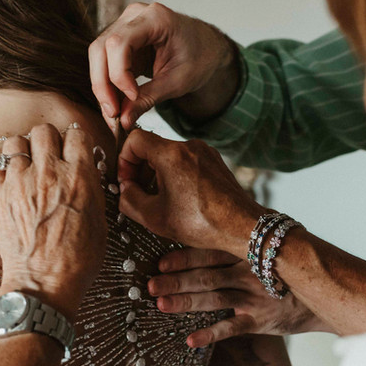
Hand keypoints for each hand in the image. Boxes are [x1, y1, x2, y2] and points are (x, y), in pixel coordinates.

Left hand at [0, 125, 107, 319]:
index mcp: (79, 177)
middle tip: (49, 155)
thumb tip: (86, 174)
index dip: (75, 142)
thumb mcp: (99, 222)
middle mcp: (48, 173)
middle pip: (44, 131)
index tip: (73, 150)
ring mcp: (19, 182)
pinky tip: (7, 180)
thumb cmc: (77, 260)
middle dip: (48, 140)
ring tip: (26, 166)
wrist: (44, 284)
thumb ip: (91, 190)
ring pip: (15, 141)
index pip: (76, 134)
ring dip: (22, 150)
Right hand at [89, 3, 237, 129]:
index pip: (119, 43)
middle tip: (113, 113)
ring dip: (102, 86)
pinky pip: (104, 61)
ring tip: (114, 113)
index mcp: (155, 18)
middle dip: (103, 84)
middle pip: (101, 48)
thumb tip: (123, 120)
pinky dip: (107, 83)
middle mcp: (135, 15)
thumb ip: (149, 99)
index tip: (132, 98)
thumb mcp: (178, 82)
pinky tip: (116, 103)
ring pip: (97, 55)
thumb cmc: (199, 57)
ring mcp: (125, 24)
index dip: (119, 74)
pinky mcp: (120, 39)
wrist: (206, 48)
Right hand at [117, 129, 263, 255]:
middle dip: (140, 170)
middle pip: (152, 147)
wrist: (241, 226)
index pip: (134, 139)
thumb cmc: (201, 222)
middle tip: (139, 194)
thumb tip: (125, 189)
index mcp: (171, 154)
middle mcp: (189, 146)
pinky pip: (186, 161)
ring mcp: (205, 152)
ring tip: (159, 200)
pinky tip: (179, 199)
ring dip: (158, 174)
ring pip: (169, 155)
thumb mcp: (153, 217)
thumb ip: (129, 200)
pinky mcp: (215, 161)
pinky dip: (176, 175)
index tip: (127, 182)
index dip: (124, 160)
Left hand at [149, 248, 323, 346]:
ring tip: (160, 304)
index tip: (160, 261)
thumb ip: (242, 234)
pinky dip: (211, 334)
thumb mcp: (269, 242)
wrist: (323, 294)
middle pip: (206, 276)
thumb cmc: (288, 266)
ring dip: (185, 302)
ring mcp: (254, 298)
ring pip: (214, 300)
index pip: (210, 251)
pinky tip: (190, 340)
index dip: (185, 256)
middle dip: (176, 280)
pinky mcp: (260, 321)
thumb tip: (213, 215)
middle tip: (148, 284)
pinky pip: (232, 328)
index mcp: (246, 253)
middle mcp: (248, 273)